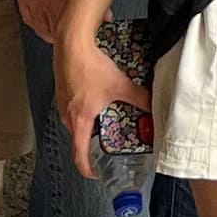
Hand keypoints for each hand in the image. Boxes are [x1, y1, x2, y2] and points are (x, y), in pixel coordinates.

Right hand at [12, 0, 84, 48]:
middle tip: (80, 35)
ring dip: (55, 31)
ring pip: (42, 30)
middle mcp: (41, 2)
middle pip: (55, 35)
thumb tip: (107, 16)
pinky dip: (43, 21)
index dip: (80, 36)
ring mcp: (29, 1)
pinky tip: (53, 15)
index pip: (70, 30)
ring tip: (68, 28)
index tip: (89, 38)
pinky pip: (32, 20)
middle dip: (68, 37)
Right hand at [56, 21, 143, 177]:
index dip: (87, 168)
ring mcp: (62, 102)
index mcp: (79, 120)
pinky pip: (73, 107)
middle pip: (78, 138)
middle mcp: (67, 115)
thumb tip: (154, 106)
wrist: (71, 44)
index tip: (97, 173)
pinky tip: (97, 99)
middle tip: (109, 142)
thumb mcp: (120, 84)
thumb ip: (139, 97)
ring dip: (89, 124)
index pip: (79, 155)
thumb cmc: (90, 65)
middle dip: (93, 143)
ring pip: (76, 122)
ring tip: (106, 119)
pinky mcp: (62, 90)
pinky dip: (84, 109)